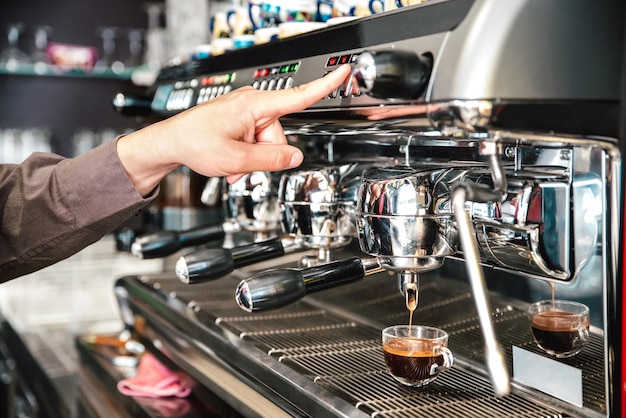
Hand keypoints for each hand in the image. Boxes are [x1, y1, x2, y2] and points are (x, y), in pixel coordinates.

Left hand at [117, 64, 351, 195]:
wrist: (171, 142)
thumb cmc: (195, 142)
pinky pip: (255, 141)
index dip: (325, 85)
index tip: (343, 71)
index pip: (299, 95)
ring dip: (253, 159)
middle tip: (242, 164)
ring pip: (268, 143)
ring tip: (232, 164)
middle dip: (265, 155)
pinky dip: (246, 155)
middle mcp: (252, 105)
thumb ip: (271, 159)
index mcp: (255, 105)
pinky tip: (231, 161)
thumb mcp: (237, 159)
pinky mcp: (240, 121)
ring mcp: (245, 113)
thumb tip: (295, 157)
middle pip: (279, 135)